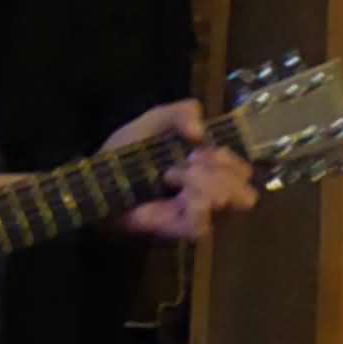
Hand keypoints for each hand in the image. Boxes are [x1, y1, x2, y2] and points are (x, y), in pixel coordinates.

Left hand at [101, 99, 257, 241]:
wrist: (97, 175)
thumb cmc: (128, 151)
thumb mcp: (156, 121)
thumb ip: (181, 113)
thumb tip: (200, 130)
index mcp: (209, 169)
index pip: (244, 172)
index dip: (230, 159)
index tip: (203, 149)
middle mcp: (209, 195)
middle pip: (245, 193)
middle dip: (222, 172)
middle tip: (190, 162)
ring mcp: (195, 215)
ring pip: (226, 205)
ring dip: (204, 183)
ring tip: (172, 175)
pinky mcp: (176, 230)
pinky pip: (201, 225)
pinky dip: (196, 205)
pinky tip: (181, 195)